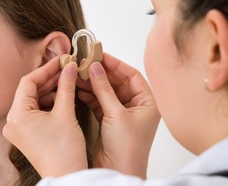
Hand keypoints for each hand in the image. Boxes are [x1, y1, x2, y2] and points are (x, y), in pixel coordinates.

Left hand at [3, 57, 87, 177]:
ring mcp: (17, 129)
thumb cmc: (64, 152)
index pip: (28, 82)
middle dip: (49, 79)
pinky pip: (34, 111)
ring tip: (67, 80)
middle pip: (30, 91)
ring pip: (33, 100)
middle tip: (66, 68)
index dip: (46, 69)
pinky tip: (62, 95)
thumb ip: (66, 86)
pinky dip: (48, 103)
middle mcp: (12, 122)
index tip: (61, 61)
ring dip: (50, 90)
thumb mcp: (65, 113)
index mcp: (17, 115)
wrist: (66, 177)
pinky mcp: (25, 134)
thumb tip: (68, 67)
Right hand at [77, 53, 159, 178]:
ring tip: (79, 74)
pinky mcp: (109, 121)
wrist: (118, 171)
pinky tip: (79, 89)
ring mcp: (122, 113)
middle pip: (117, 82)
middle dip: (101, 73)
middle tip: (86, 63)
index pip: (132, 75)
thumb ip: (104, 89)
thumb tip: (96, 68)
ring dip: (93, 83)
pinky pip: (99, 102)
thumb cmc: (127, 149)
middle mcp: (136, 106)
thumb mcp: (116, 114)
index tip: (100, 55)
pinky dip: (90, 95)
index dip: (116, 64)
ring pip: (106, 91)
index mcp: (147, 103)